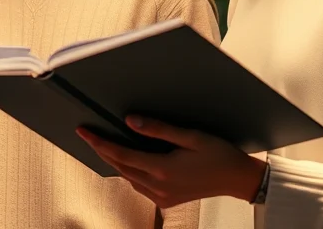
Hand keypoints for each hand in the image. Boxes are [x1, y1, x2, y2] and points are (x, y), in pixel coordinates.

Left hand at [76, 116, 265, 208]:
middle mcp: (158, 186)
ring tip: (103, 144)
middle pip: (119, 167)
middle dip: (102, 150)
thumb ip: (158, 129)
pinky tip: (128, 162)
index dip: (99, 142)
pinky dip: (128, 172)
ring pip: (127, 178)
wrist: (238, 179)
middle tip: (88, 135)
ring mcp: (162, 196)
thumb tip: (130, 121)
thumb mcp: (190, 136)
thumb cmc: (219, 154)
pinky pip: (139, 186)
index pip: (120, 154)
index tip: (84, 132)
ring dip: (114, 161)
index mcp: (162, 169)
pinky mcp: (167, 200)